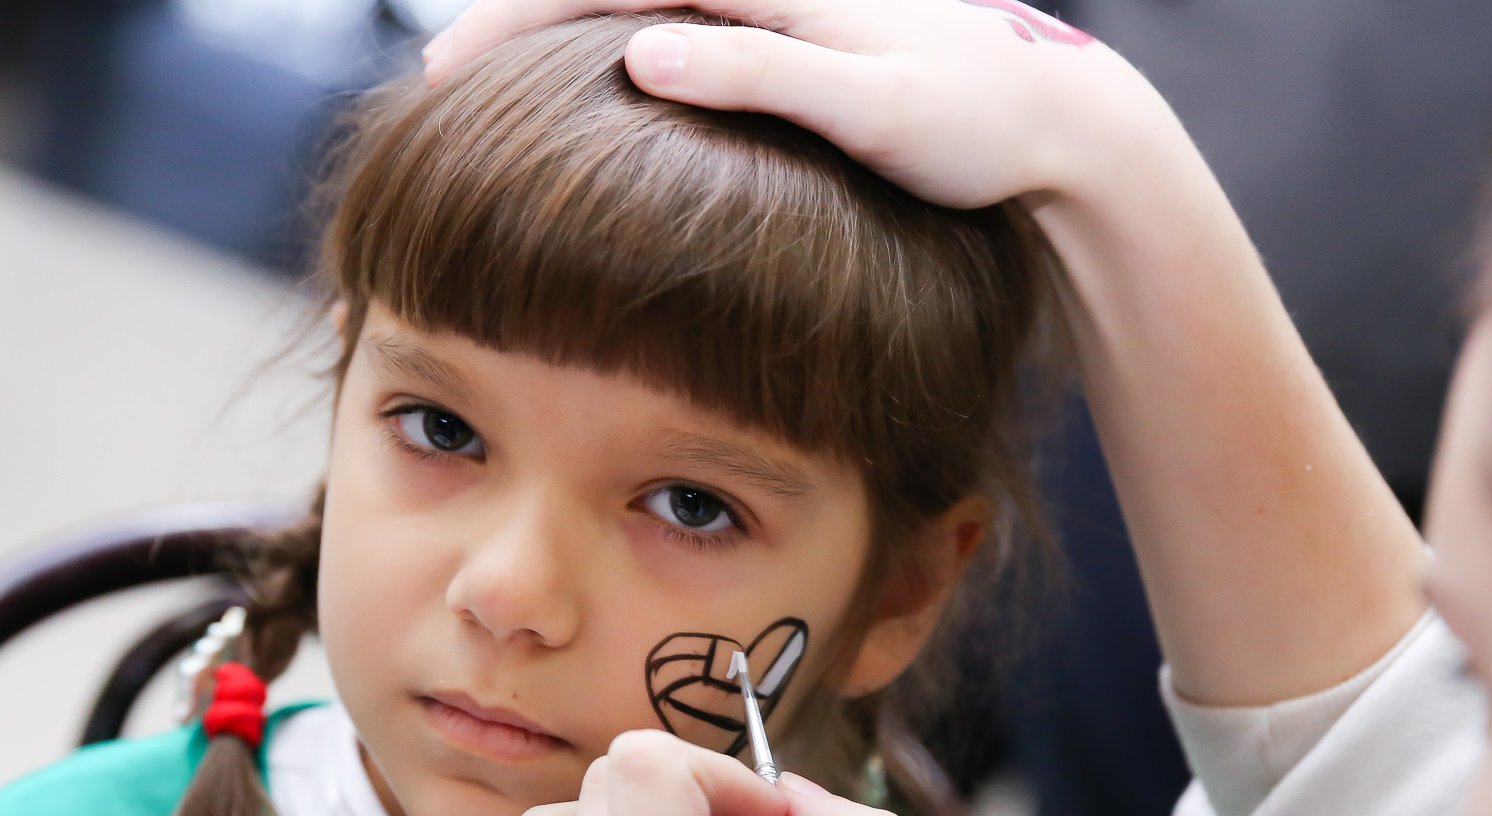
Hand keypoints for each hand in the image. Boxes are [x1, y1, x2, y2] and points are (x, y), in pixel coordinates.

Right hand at [424, 0, 1172, 211]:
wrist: (1056, 126)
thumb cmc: (974, 125)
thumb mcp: (874, 108)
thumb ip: (762, 74)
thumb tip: (640, 56)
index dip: (516, 16)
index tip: (446, 70)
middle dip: (515, 19)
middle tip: (436, 84)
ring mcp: (773, 1)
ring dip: (554, 34)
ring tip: (481, 85)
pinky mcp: (786, 33)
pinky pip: (674, 25)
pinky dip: (610, 49)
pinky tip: (582, 95)